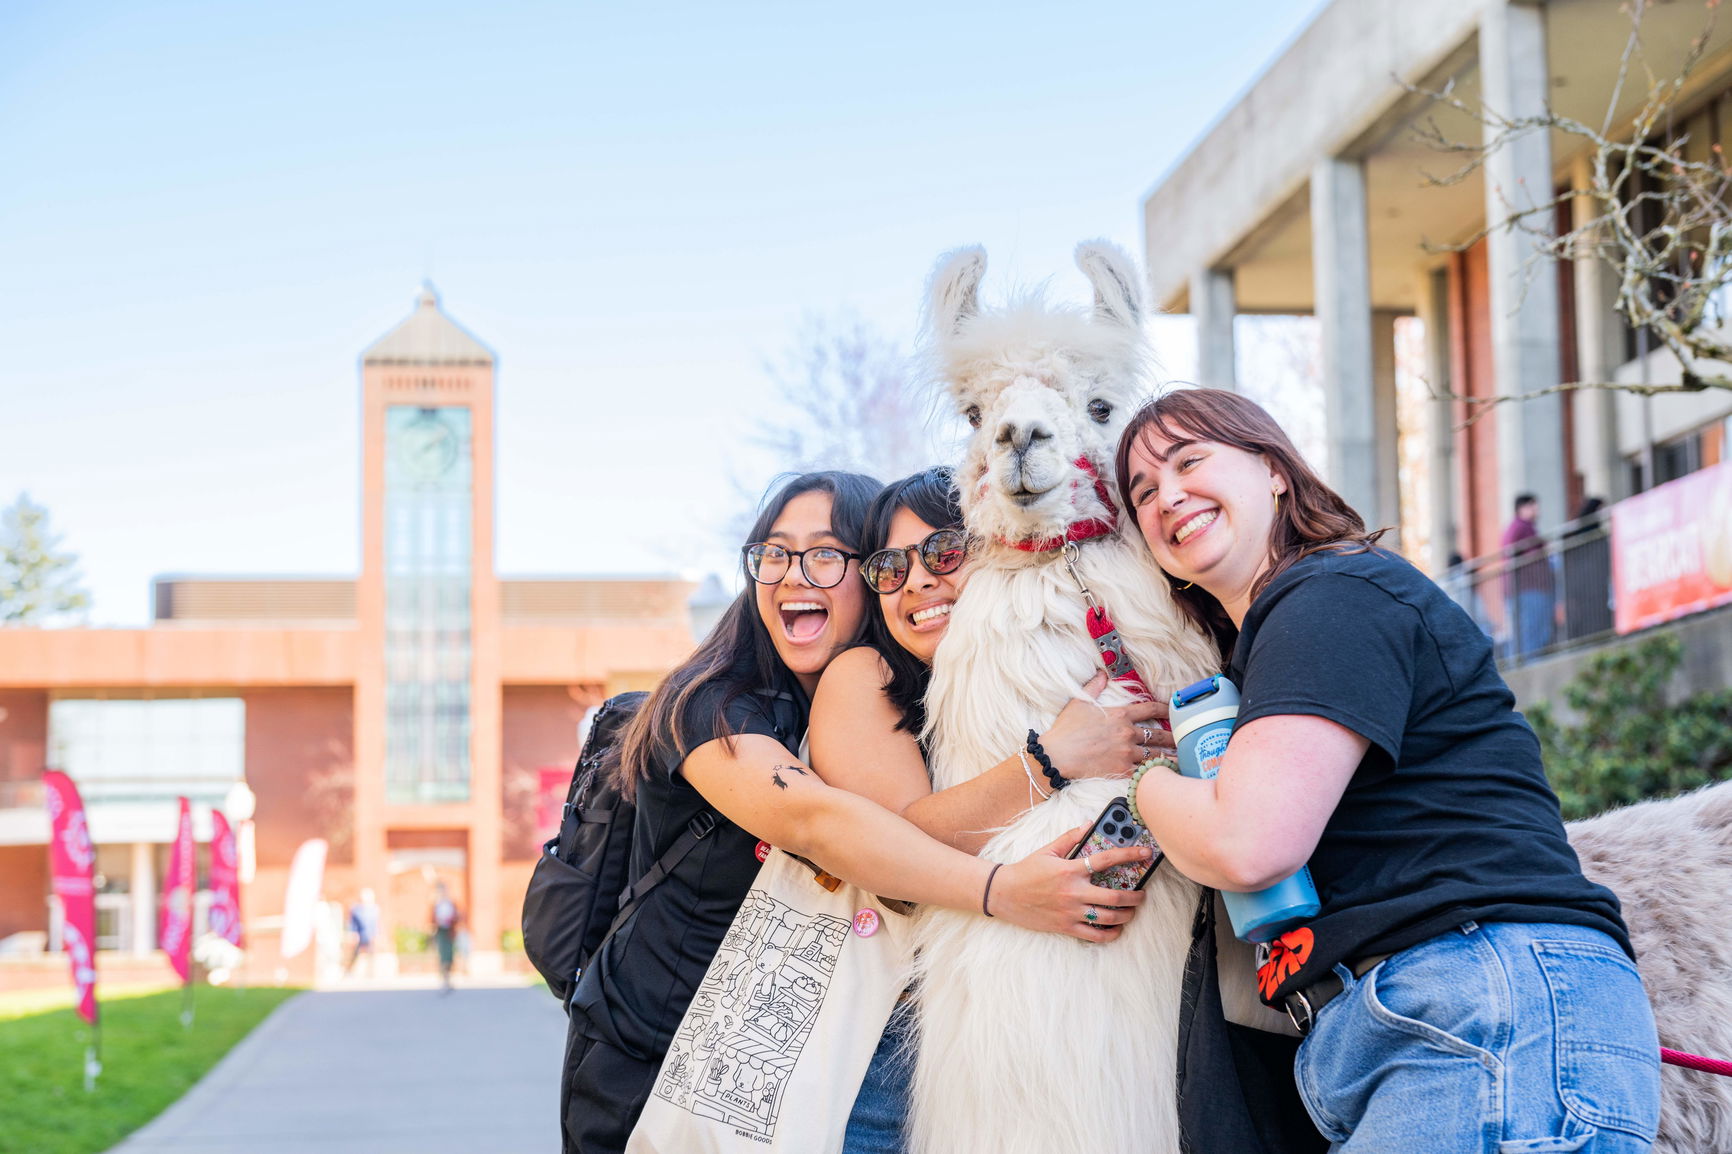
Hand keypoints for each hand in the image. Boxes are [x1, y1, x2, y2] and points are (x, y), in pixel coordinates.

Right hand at [986, 826, 1149, 941]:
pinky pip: (1094, 935)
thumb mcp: (1047, 850)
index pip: (1107, 860)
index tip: (1145, 853)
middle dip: (1136, 895)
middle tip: (1142, 893)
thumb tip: (1088, 825)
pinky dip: (1110, 934)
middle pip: (1115, 896)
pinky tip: (1116, 929)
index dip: (1130, 854)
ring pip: (1109, 918)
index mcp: (1070, 870)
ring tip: (1131, 910)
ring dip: (1126, 915)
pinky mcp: (1066, 927)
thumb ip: (1070, 838)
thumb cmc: (1026, 871)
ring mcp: (1071, 912)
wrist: (1004, 894)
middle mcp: (1074, 892)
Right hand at [1039, 671, 1173, 780]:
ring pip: (1156, 754)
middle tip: (1185, 738)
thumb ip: (1094, 687)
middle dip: (1174, 736)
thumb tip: (1101, 673)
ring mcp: (1126, 753)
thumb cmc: (1066, 730)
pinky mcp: (1122, 770)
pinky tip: (1165, 773)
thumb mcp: (1079, 703)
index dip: (1166, 708)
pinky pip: (1144, 771)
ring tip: (1181, 758)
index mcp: (1120, 715)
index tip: (1174, 709)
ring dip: (1170, 755)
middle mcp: (1127, 733)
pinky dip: (1155, 771)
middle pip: (1159, 734)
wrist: (1056, 756)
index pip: (1150, 708)